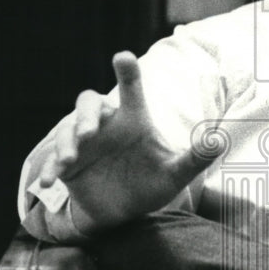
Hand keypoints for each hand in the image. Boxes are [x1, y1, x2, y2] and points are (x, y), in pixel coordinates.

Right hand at [37, 51, 214, 233]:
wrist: (124, 212)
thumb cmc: (151, 184)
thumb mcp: (175, 174)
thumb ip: (195, 158)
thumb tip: (218, 141)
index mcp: (133, 120)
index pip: (131, 90)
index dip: (127, 72)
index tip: (123, 57)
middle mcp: (106, 126)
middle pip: (90, 103)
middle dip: (86, 114)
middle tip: (88, 132)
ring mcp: (84, 144)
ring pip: (67, 128)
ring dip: (67, 141)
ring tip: (70, 158)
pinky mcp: (68, 164)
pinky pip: (54, 160)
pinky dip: (50, 168)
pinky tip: (50, 182)